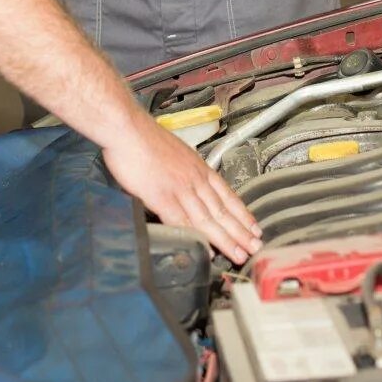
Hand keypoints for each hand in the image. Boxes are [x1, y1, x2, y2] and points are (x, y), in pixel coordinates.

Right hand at [103, 121, 262, 263]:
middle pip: (222, 210)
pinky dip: (196, 237)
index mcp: (198, 167)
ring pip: (208, 219)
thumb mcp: (176, 152)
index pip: (227, 194)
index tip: (254, 228)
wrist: (126, 128)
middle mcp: (194, 179)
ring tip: (239, 254)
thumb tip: (188, 184)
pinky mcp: (161, 196)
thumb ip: (185, 170)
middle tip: (255, 248)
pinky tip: (206, 249)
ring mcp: (179, 188)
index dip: (242, 213)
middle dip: (241, 232)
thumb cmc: (144, 138)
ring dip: (226, 239)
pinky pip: (182, 221)